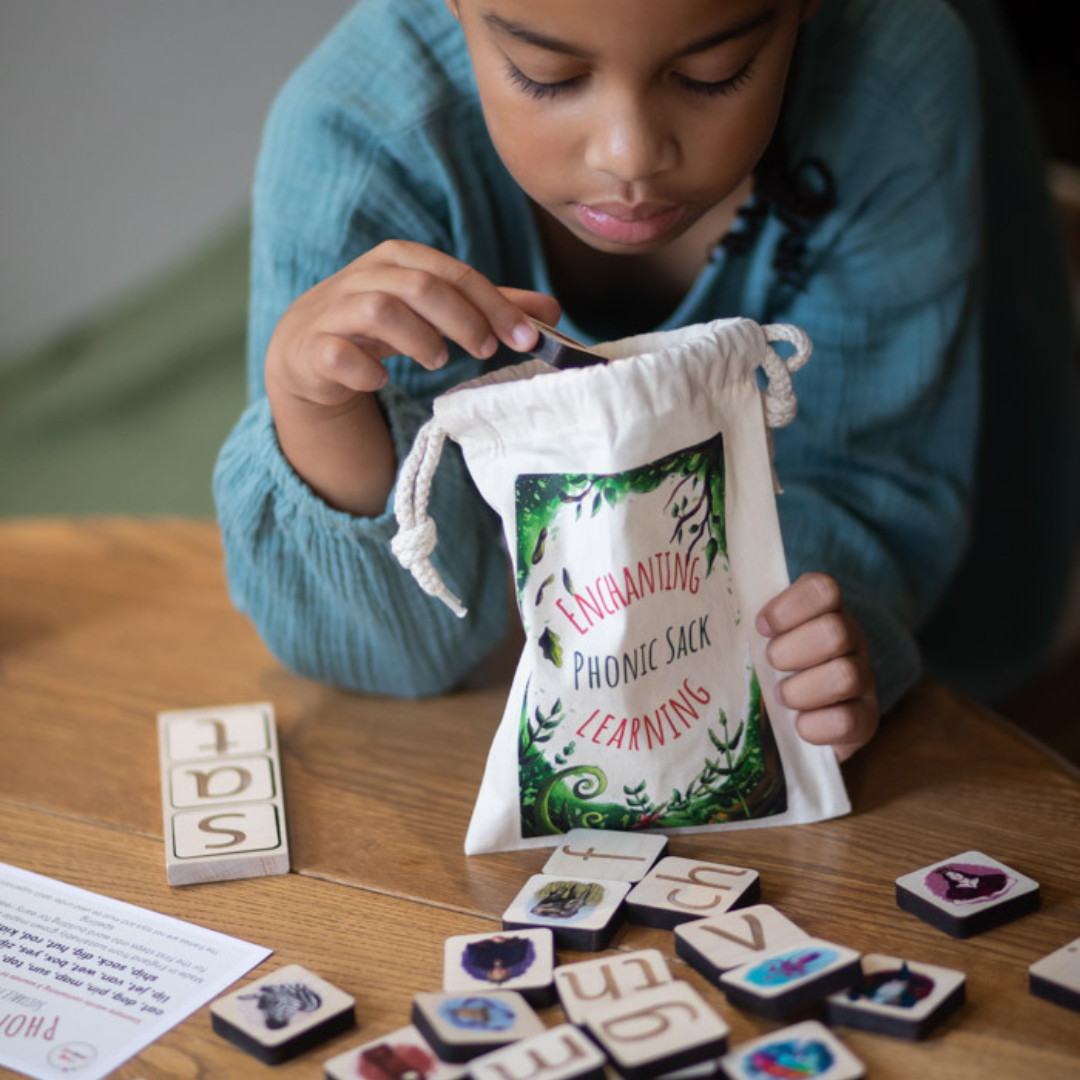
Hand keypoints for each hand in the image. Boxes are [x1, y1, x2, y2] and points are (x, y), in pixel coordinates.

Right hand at [264, 240, 559, 515]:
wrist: (309, 352)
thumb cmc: (382, 327)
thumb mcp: (434, 311)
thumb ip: (488, 308)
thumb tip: (551, 312)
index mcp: (400, 260)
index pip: (454, 273)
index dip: (494, 304)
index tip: (525, 337)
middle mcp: (366, 277)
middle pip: (420, 285)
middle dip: (462, 319)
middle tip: (486, 350)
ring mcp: (335, 311)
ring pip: (379, 310)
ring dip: (418, 338)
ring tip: (438, 360)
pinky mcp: (312, 349)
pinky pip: (337, 354)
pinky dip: (364, 369)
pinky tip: (382, 380)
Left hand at [757, 573, 878, 760]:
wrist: (803, 717)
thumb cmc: (776, 666)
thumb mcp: (766, 638)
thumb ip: (753, 624)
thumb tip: (712, 617)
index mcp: (826, 610)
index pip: (823, 589)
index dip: (789, 607)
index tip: (762, 627)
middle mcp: (851, 639)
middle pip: (835, 632)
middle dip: (790, 652)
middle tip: (771, 664)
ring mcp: (863, 678)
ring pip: (845, 675)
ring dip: (801, 689)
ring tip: (781, 696)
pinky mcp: (867, 718)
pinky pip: (848, 720)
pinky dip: (816, 725)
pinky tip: (799, 725)